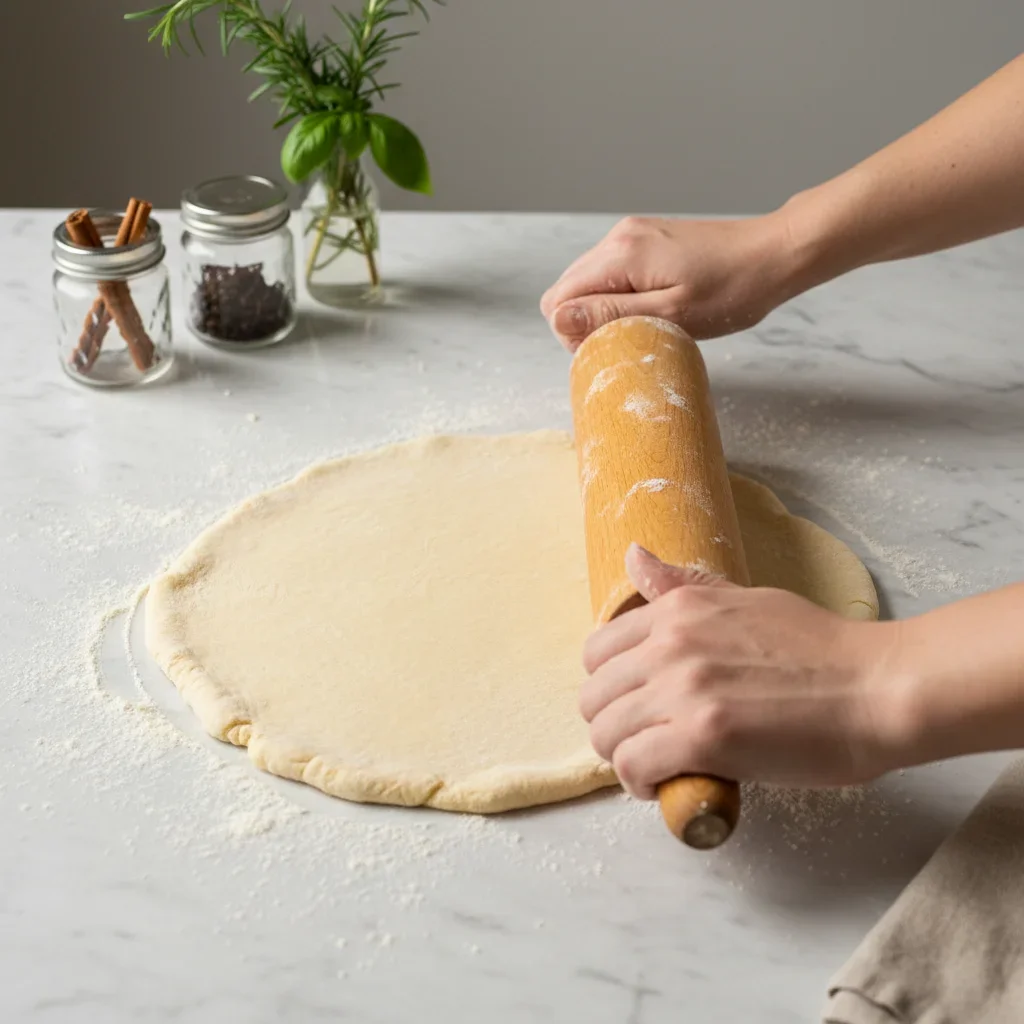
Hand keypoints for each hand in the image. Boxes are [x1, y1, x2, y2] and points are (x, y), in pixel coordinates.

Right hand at [540, 214, 795, 350]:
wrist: (774, 254)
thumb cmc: (732, 291)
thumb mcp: (670, 315)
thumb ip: (610, 315)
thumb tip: (557, 320)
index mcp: (621, 255)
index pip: (558, 300)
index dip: (574, 333)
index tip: (614, 345)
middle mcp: (618, 237)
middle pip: (566, 289)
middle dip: (586, 321)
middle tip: (631, 338)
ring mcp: (631, 233)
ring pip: (587, 281)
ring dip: (604, 309)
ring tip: (646, 321)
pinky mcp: (645, 237)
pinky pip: (610, 272)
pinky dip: (620, 295)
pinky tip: (653, 304)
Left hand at [580, 545, 905, 798]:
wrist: (879, 687)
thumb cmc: (822, 649)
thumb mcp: (745, 598)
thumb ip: (685, 587)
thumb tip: (634, 557)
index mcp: (678, 609)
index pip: (598, 651)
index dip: (613, 687)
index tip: (640, 706)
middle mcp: (671, 643)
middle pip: (594, 696)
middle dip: (614, 725)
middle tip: (648, 742)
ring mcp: (684, 689)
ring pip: (605, 734)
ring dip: (623, 757)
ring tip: (657, 767)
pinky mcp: (702, 736)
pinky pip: (632, 766)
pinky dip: (640, 783)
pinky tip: (667, 786)